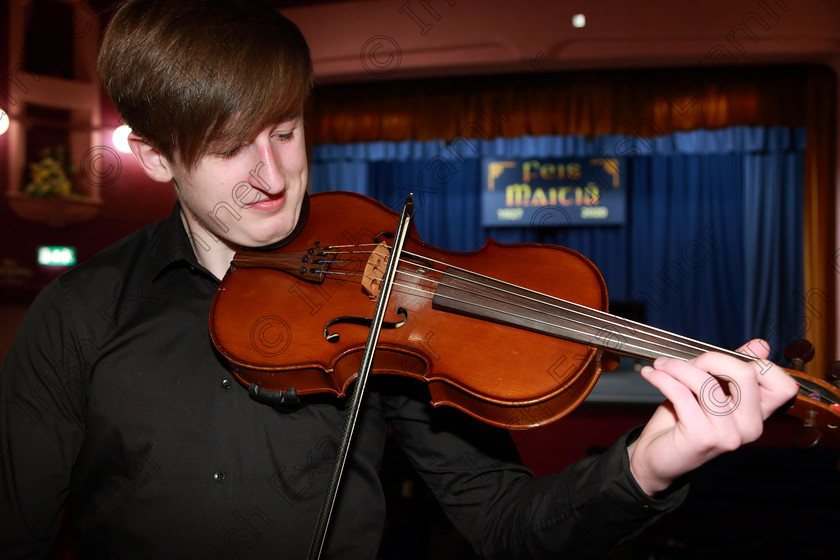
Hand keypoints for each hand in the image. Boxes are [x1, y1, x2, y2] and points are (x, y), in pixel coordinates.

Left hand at [627, 339, 797, 494]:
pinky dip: (663, 379)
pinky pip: (682, 394)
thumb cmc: (682, 421)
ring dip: (678, 368)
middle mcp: (750, 428)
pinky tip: (652, 375)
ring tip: (662, 367)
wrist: (656, 457)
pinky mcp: (703, 437)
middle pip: (746, 374)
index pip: (782, 385)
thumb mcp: (710, 391)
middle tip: (687, 363)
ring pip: (707, 382)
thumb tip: (761, 345)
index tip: (722, 359)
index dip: (757, 364)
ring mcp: (729, 435)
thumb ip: (733, 370)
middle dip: (711, 358)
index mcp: (757, 415)